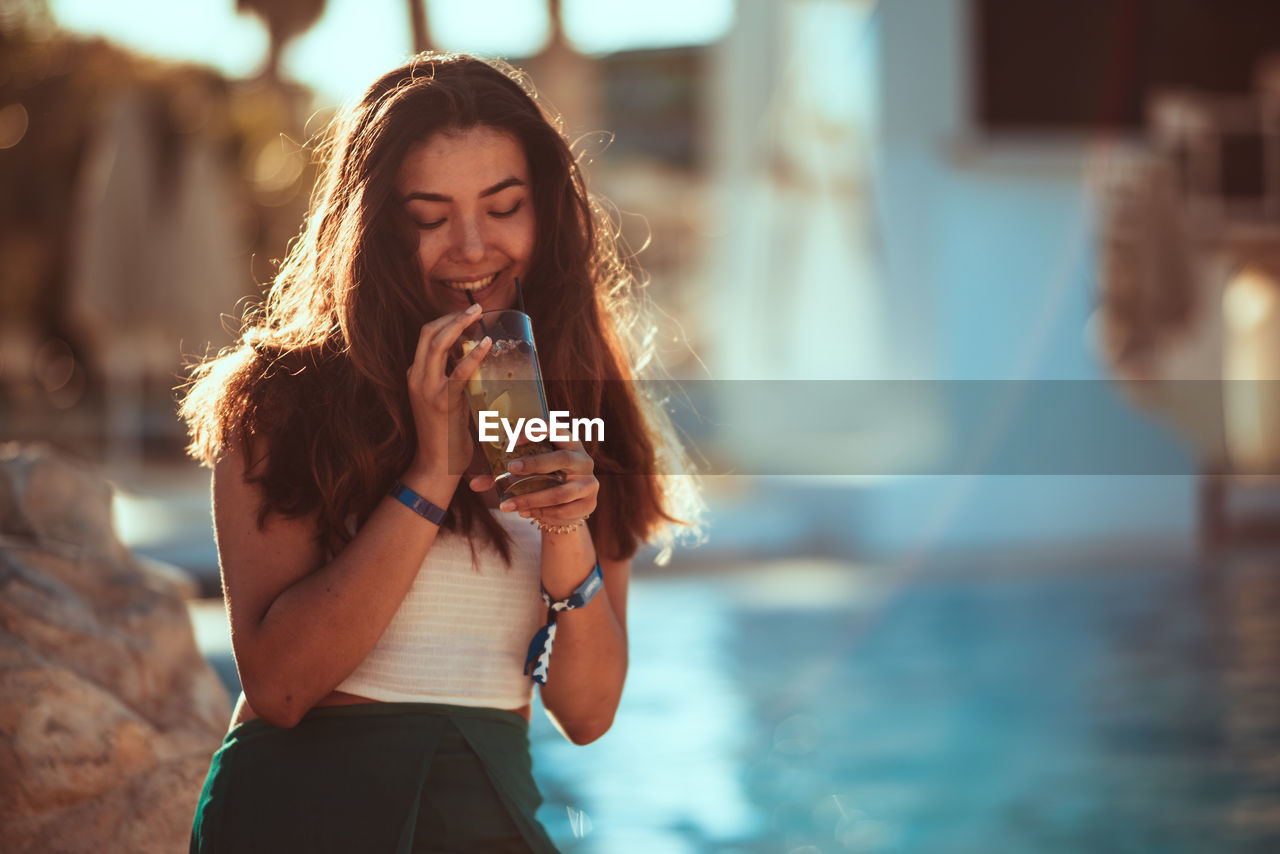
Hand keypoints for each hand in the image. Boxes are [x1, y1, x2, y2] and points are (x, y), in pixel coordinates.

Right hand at [406, 304, 489, 477]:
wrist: (435, 464)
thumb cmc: (444, 434)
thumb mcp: (442, 400)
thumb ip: (450, 379)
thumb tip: (470, 359)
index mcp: (415, 375)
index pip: (426, 337)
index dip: (446, 320)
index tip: (465, 315)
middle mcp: (417, 378)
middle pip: (428, 333)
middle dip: (451, 316)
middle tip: (474, 308)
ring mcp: (428, 389)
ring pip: (437, 344)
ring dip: (458, 324)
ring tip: (478, 314)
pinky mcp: (443, 401)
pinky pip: (458, 371)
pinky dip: (473, 354)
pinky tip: (486, 344)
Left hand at [468, 438, 597, 526]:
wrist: (569, 506)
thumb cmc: (543, 481)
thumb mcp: (525, 474)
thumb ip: (500, 476)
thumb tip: (473, 484)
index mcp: (568, 442)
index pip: (556, 429)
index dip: (536, 431)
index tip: (513, 439)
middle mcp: (583, 459)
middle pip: (562, 458)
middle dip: (535, 464)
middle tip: (510, 469)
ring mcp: (590, 482)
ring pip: (561, 492)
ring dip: (532, 499)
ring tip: (507, 505)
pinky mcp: (590, 503)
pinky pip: (565, 510)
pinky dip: (543, 513)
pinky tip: (526, 514)